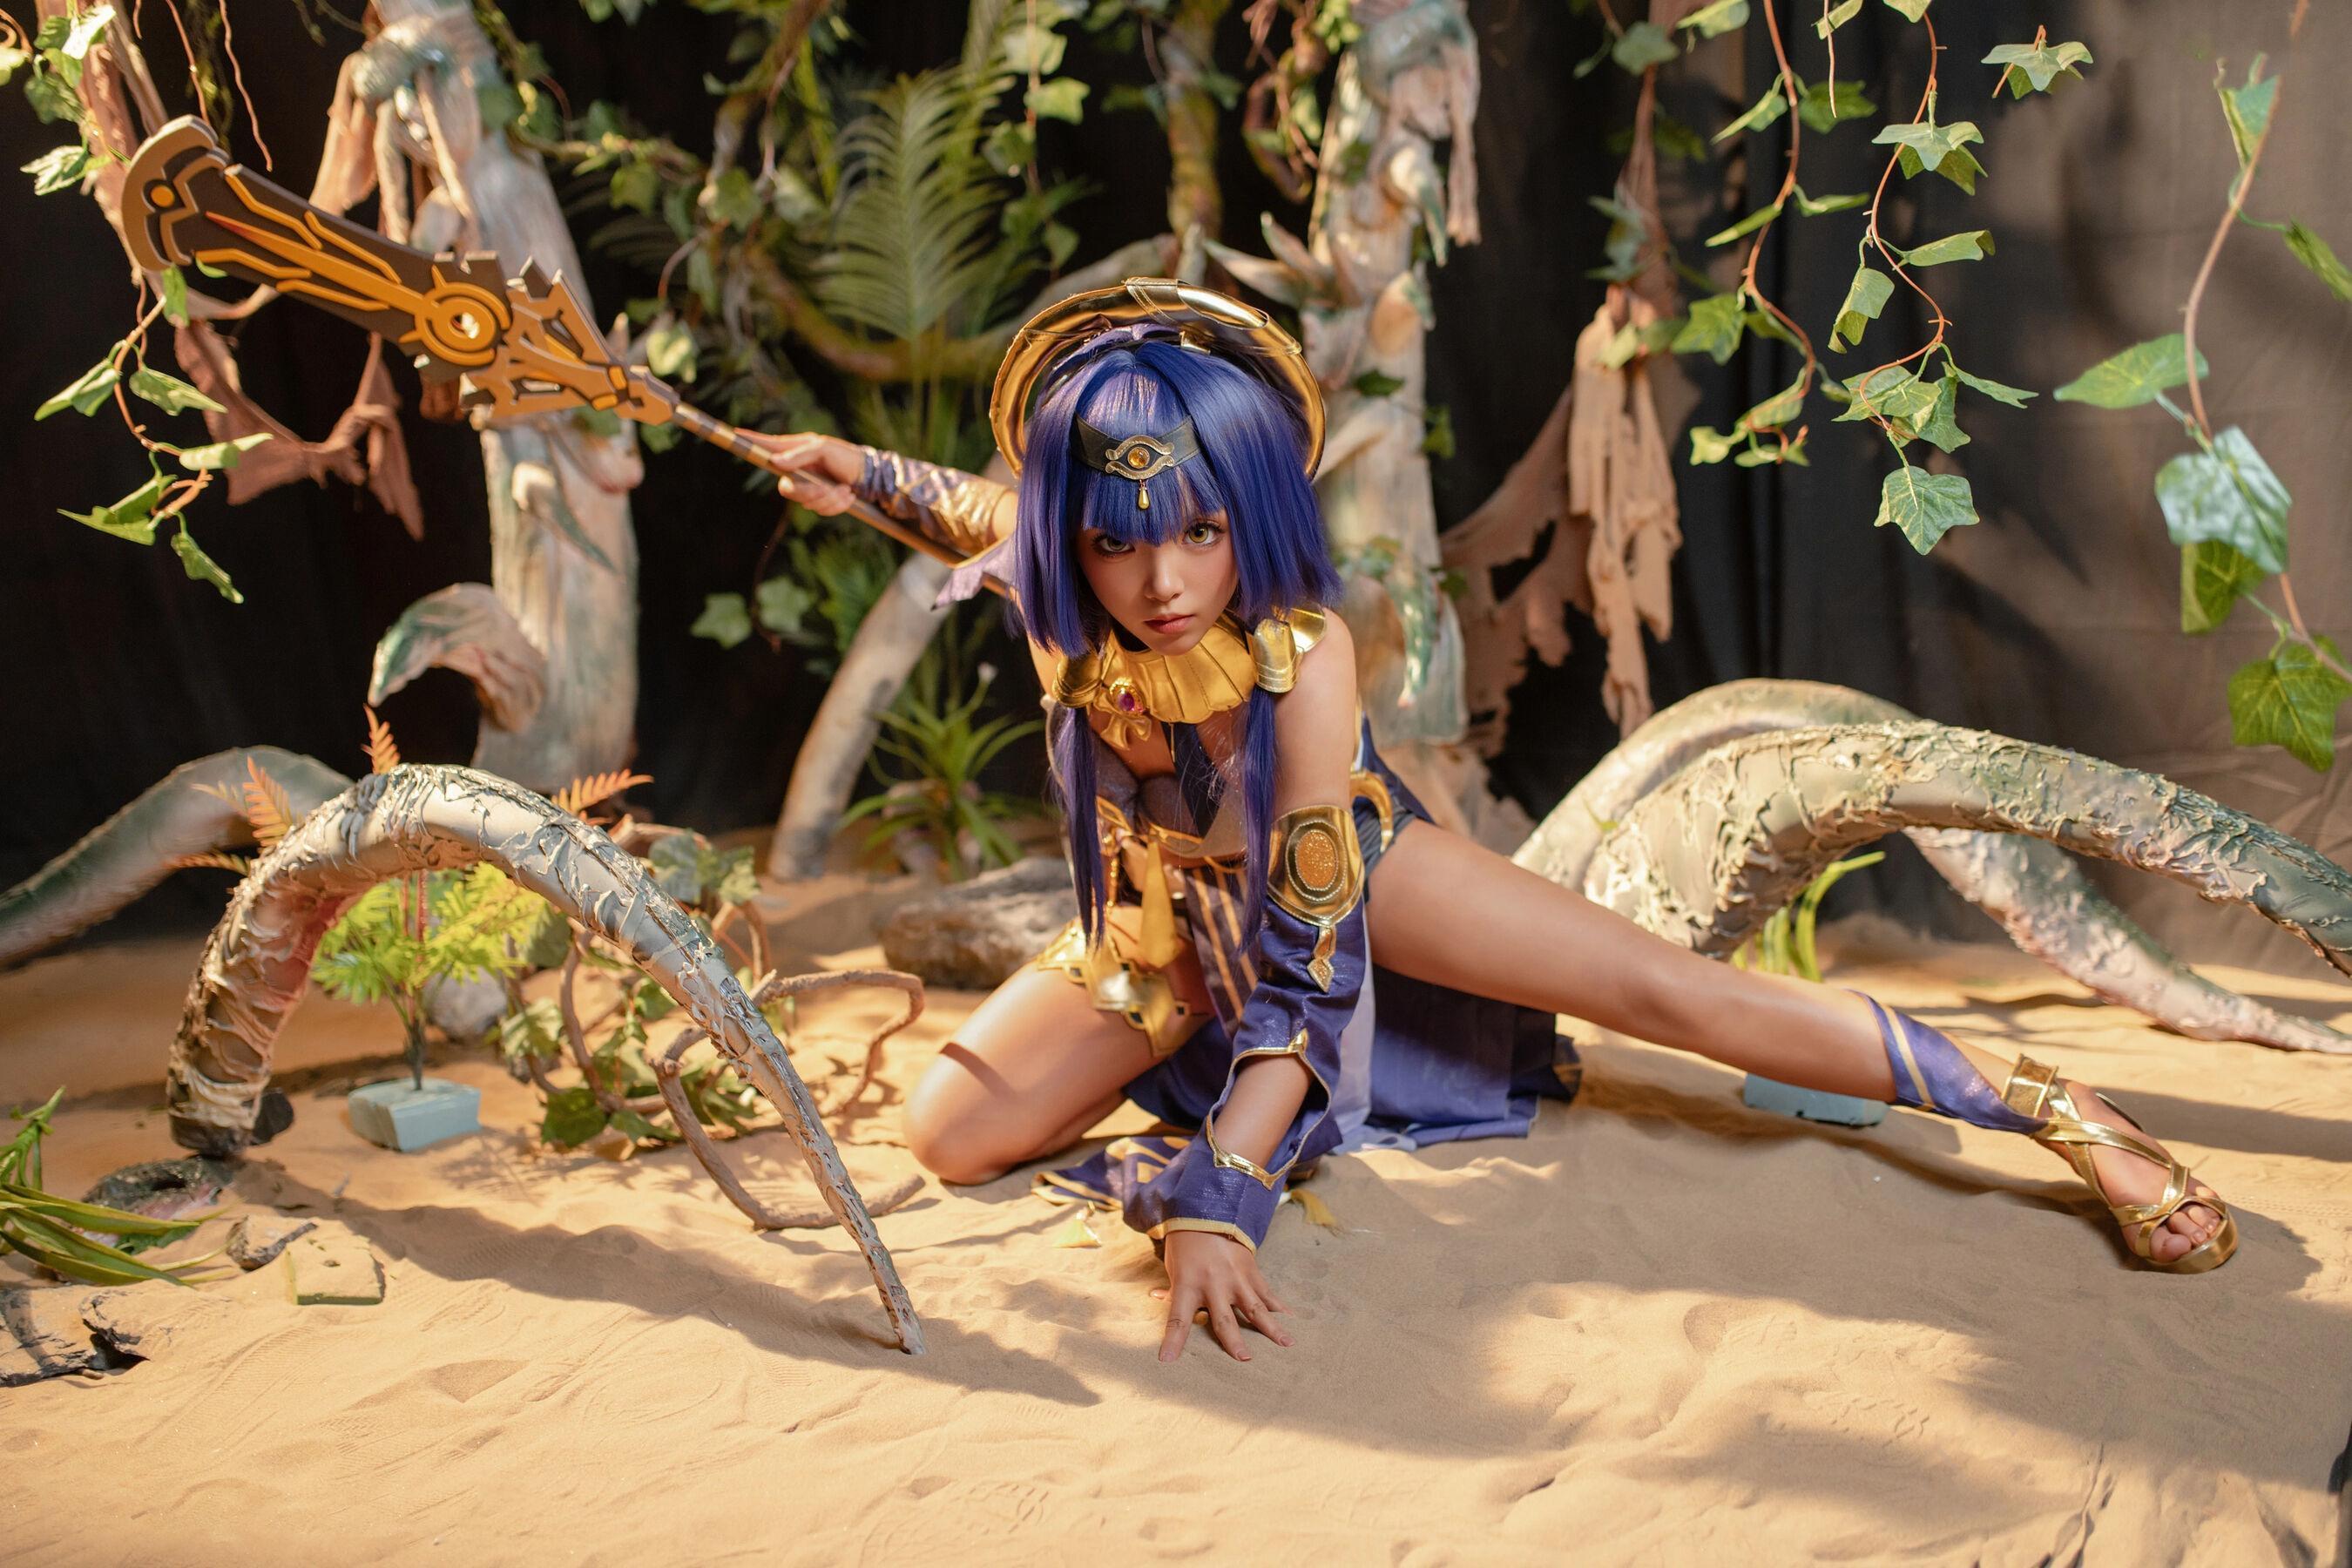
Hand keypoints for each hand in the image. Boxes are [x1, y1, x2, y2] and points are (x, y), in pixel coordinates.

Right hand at [751, 431, 862, 516]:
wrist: (870, 475)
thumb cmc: (847, 456)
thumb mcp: (824, 449)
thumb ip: (799, 454)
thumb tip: (774, 461)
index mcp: (796, 450)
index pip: (768, 446)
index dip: (751, 442)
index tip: (734, 434)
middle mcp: (799, 469)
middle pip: (787, 490)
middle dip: (811, 494)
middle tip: (829, 489)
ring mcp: (809, 486)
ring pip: (807, 503)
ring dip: (830, 499)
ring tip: (846, 489)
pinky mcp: (821, 500)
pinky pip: (821, 511)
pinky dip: (838, 505)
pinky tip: (849, 495)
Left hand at [1152, 1229, 1292, 1362]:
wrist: (1209, 1211)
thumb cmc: (1186, 1243)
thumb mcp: (1174, 1267)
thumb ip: (1173, 1288)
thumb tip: (1158, 1298)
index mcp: (1188, 1285)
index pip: (1178, 1319)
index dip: (1173, 1340)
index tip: (1167, 1360)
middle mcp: (1213, 1284)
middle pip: (1223, 1319)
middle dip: (1233, 1341)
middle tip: (1244, 1359)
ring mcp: (1236, 1278)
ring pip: (1255, 1308)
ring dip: (1271, 1328)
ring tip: (1286, 1344)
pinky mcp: (1251, 1271)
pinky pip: (1266, 1293)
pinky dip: (1279, 1307)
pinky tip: (1292, 1319)